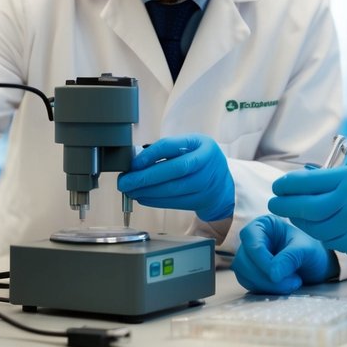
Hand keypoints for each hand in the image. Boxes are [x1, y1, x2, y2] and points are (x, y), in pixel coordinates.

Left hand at [118, 135, 233, 220]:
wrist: (222, 184)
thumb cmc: (200, 160)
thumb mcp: (190, 146)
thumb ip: (168, 150)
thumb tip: (136, 162)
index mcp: (202, 144)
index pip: (171, 146)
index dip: (150, 155)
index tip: (133, 163)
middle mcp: (206, 163)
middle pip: (173, 170)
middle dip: (145, 177)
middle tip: (124, 182)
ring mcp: (205, 184)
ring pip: (172, 189)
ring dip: (146, 191)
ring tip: (130, 190)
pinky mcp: (200, 201)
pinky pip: (173, 202)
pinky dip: (155, 201)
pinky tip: (142, 197)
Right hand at [233, 215, 336, 294]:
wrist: (317, 266)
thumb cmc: (313, 251)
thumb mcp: (306, 250)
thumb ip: (290, 258)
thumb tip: (273, 274)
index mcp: (264, 224)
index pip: (250, 239)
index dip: (261, 259)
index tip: (277, 276)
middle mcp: (252, 239)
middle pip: (243, 259)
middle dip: (265, 276)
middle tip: (292, 282)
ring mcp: (250, 257)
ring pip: (244, 274)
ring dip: (266, 285)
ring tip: (291, 284)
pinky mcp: (251, 273)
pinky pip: (249, 284)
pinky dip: (265, 290)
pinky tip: (284, 288)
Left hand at [268, 164, 346, 259]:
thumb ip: (334, 177)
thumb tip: (301, 180)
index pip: (309, 182)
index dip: (288, 185)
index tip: (277, 187)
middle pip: (306, 207)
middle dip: (285, 205)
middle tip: (274, 203)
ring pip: (315, 228)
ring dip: (301, 222)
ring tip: (296, 216)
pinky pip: (331, 241)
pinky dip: (323, 235)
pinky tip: (322, 228)